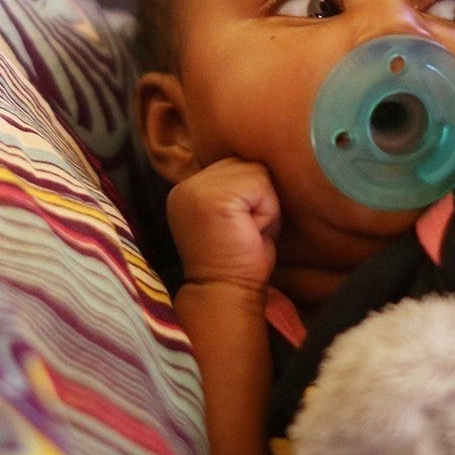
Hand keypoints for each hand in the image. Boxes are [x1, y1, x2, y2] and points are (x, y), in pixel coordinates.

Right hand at [167, 157, 280, 290]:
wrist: (226, 293)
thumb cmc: (239, 260)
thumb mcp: (235, 214)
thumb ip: (236, 186)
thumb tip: (262, 161)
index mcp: (188, 189)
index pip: (235, 164)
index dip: (251, 195)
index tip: (241, 227)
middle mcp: (186, 184)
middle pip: (246, 163)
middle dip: (258, 196)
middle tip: (246, 229)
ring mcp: (196, 188)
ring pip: (256, 171)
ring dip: (264, 203)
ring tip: (249, 230)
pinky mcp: (214, 196)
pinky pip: (260, 183)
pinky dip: (267, 209)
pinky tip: (252, 231)